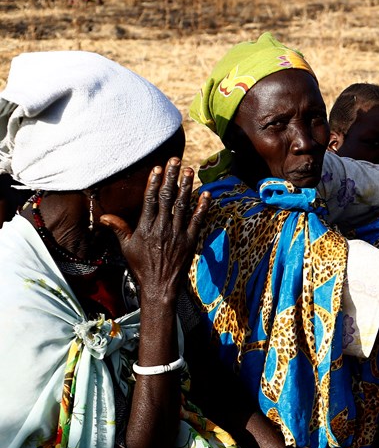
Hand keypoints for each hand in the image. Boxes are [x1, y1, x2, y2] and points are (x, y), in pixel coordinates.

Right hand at [99, 159, 208, 304]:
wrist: (159, 286)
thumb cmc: (141, 266)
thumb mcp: (126, 247)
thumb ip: (118, 228)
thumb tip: (103, 216)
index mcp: (145, 227)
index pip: (150, 199)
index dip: (154, 182)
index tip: (158, 168)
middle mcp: (161, 228)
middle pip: (167, 197)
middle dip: (172, 177)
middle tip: (176, 160)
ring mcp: (177, 234)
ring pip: (182, 205)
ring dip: (187, 187)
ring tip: (189, 170)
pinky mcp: (190, 241)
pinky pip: (197, 221)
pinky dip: (202, 207)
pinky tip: (206, 194)